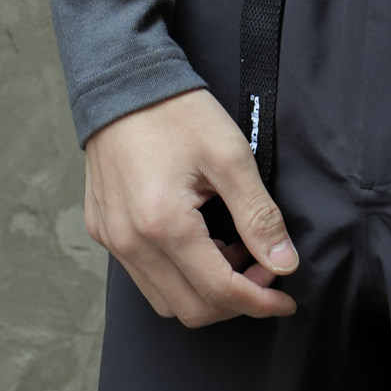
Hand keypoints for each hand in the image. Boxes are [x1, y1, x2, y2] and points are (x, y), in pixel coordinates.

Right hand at [84, 88, 298, 327]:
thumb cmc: (178, 112)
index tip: (286, 299)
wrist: (125, 81)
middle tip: (266, 269)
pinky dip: (180, 274)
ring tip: (237, 252)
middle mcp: (130, 243)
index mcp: (163, 225)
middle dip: (236, 300)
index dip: (259, 301)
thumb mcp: (231, 156)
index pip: (218, 292)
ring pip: (164, 299)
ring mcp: (112, 239)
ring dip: (207, 290)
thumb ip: (259, 215)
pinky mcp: (104, 229)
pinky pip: (144, 276)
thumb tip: (283, 263)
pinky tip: (206, 244)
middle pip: (190, 308)